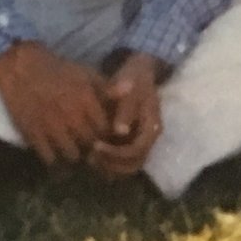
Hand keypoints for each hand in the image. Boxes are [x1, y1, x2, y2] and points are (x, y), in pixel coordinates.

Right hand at [0, 41, 110, 167]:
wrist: (19, 64)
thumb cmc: (56, 69)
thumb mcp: (84, 74)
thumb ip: (107, 87)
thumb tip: (132, 91)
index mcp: (85, 100)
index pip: (106, 131)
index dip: (107, 137)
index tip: (104, 137)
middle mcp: (70, 115)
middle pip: (91, 145)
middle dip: (93, 148)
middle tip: (90, 148)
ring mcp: (50, 125)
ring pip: (72, 155)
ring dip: (74, 154)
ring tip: (72, 149)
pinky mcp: (32, 132)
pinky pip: (49, 157)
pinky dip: (54, 159)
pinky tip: (54, 152)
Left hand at [89, 52, 164, 178]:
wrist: (139, 75)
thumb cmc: (133, 80)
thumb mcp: (131, 89)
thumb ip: (125, 110)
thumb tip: (120, 131)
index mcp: (152, 128)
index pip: (136, 150)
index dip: (116, 153)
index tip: (95, 146)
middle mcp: (148, 139)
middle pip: (134, 163)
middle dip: (112, 163)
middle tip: (90, 157)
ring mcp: (141, 142)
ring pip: (129, 165)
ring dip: (110, 166)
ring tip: (89, 158)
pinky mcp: (132, 142)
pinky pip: (123, 160)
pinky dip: (109, 162)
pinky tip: (92, 156)